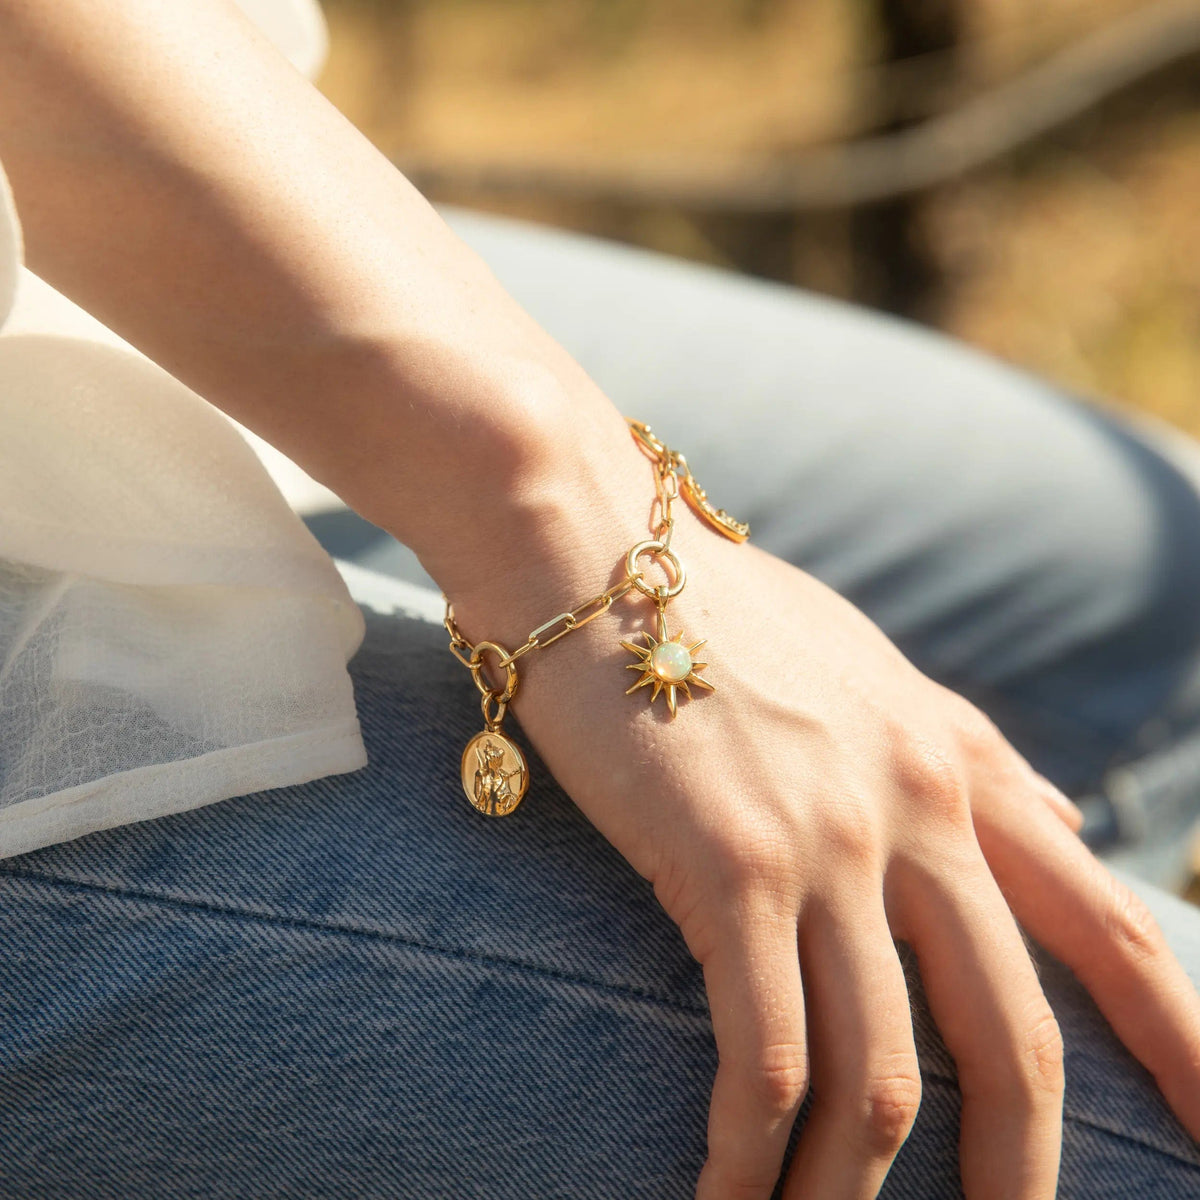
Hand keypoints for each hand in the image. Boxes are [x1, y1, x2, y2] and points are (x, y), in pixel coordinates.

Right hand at [453, 451, 1199, 1199]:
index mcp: (952, 757)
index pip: (1104, 921)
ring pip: (883, 1080)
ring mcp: (830, 840)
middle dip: (1021, 1170)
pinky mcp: (732, 867)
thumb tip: (1047, 806)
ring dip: (849, 1194)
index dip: (1181, 1039)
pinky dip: (753, 1159)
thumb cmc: (702, 604)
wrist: (584, 544)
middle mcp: (915, 805)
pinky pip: (766, 1061)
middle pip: (1013, 1036)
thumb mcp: (861, 661)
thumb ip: (956, 744)